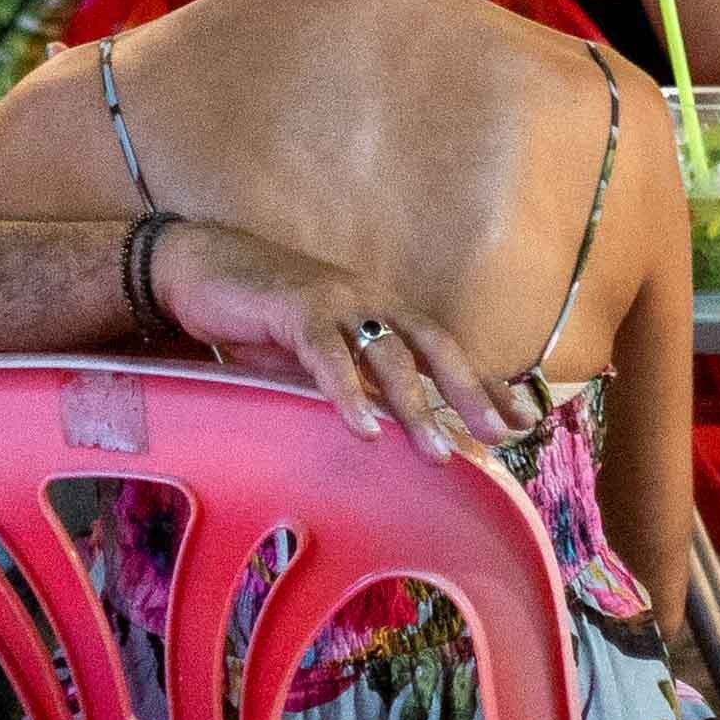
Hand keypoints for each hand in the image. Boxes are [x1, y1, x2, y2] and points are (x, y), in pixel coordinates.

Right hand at [147, 222, 537, 456]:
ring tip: (437, 451)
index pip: (444, 348)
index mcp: (381, 310)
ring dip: (415, 406)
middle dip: (470, 390)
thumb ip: (355, 382)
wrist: (200, 267)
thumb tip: (389, 427)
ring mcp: (335, 302)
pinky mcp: (294, 309)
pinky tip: (363, 428)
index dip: (483, 381)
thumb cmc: (263, 317)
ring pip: (388, 354)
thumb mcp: (318, 356)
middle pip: (433, 345)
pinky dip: (347, 393)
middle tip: (500, 432)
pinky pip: (328, 356)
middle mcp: (369, 301)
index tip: (520, 418)